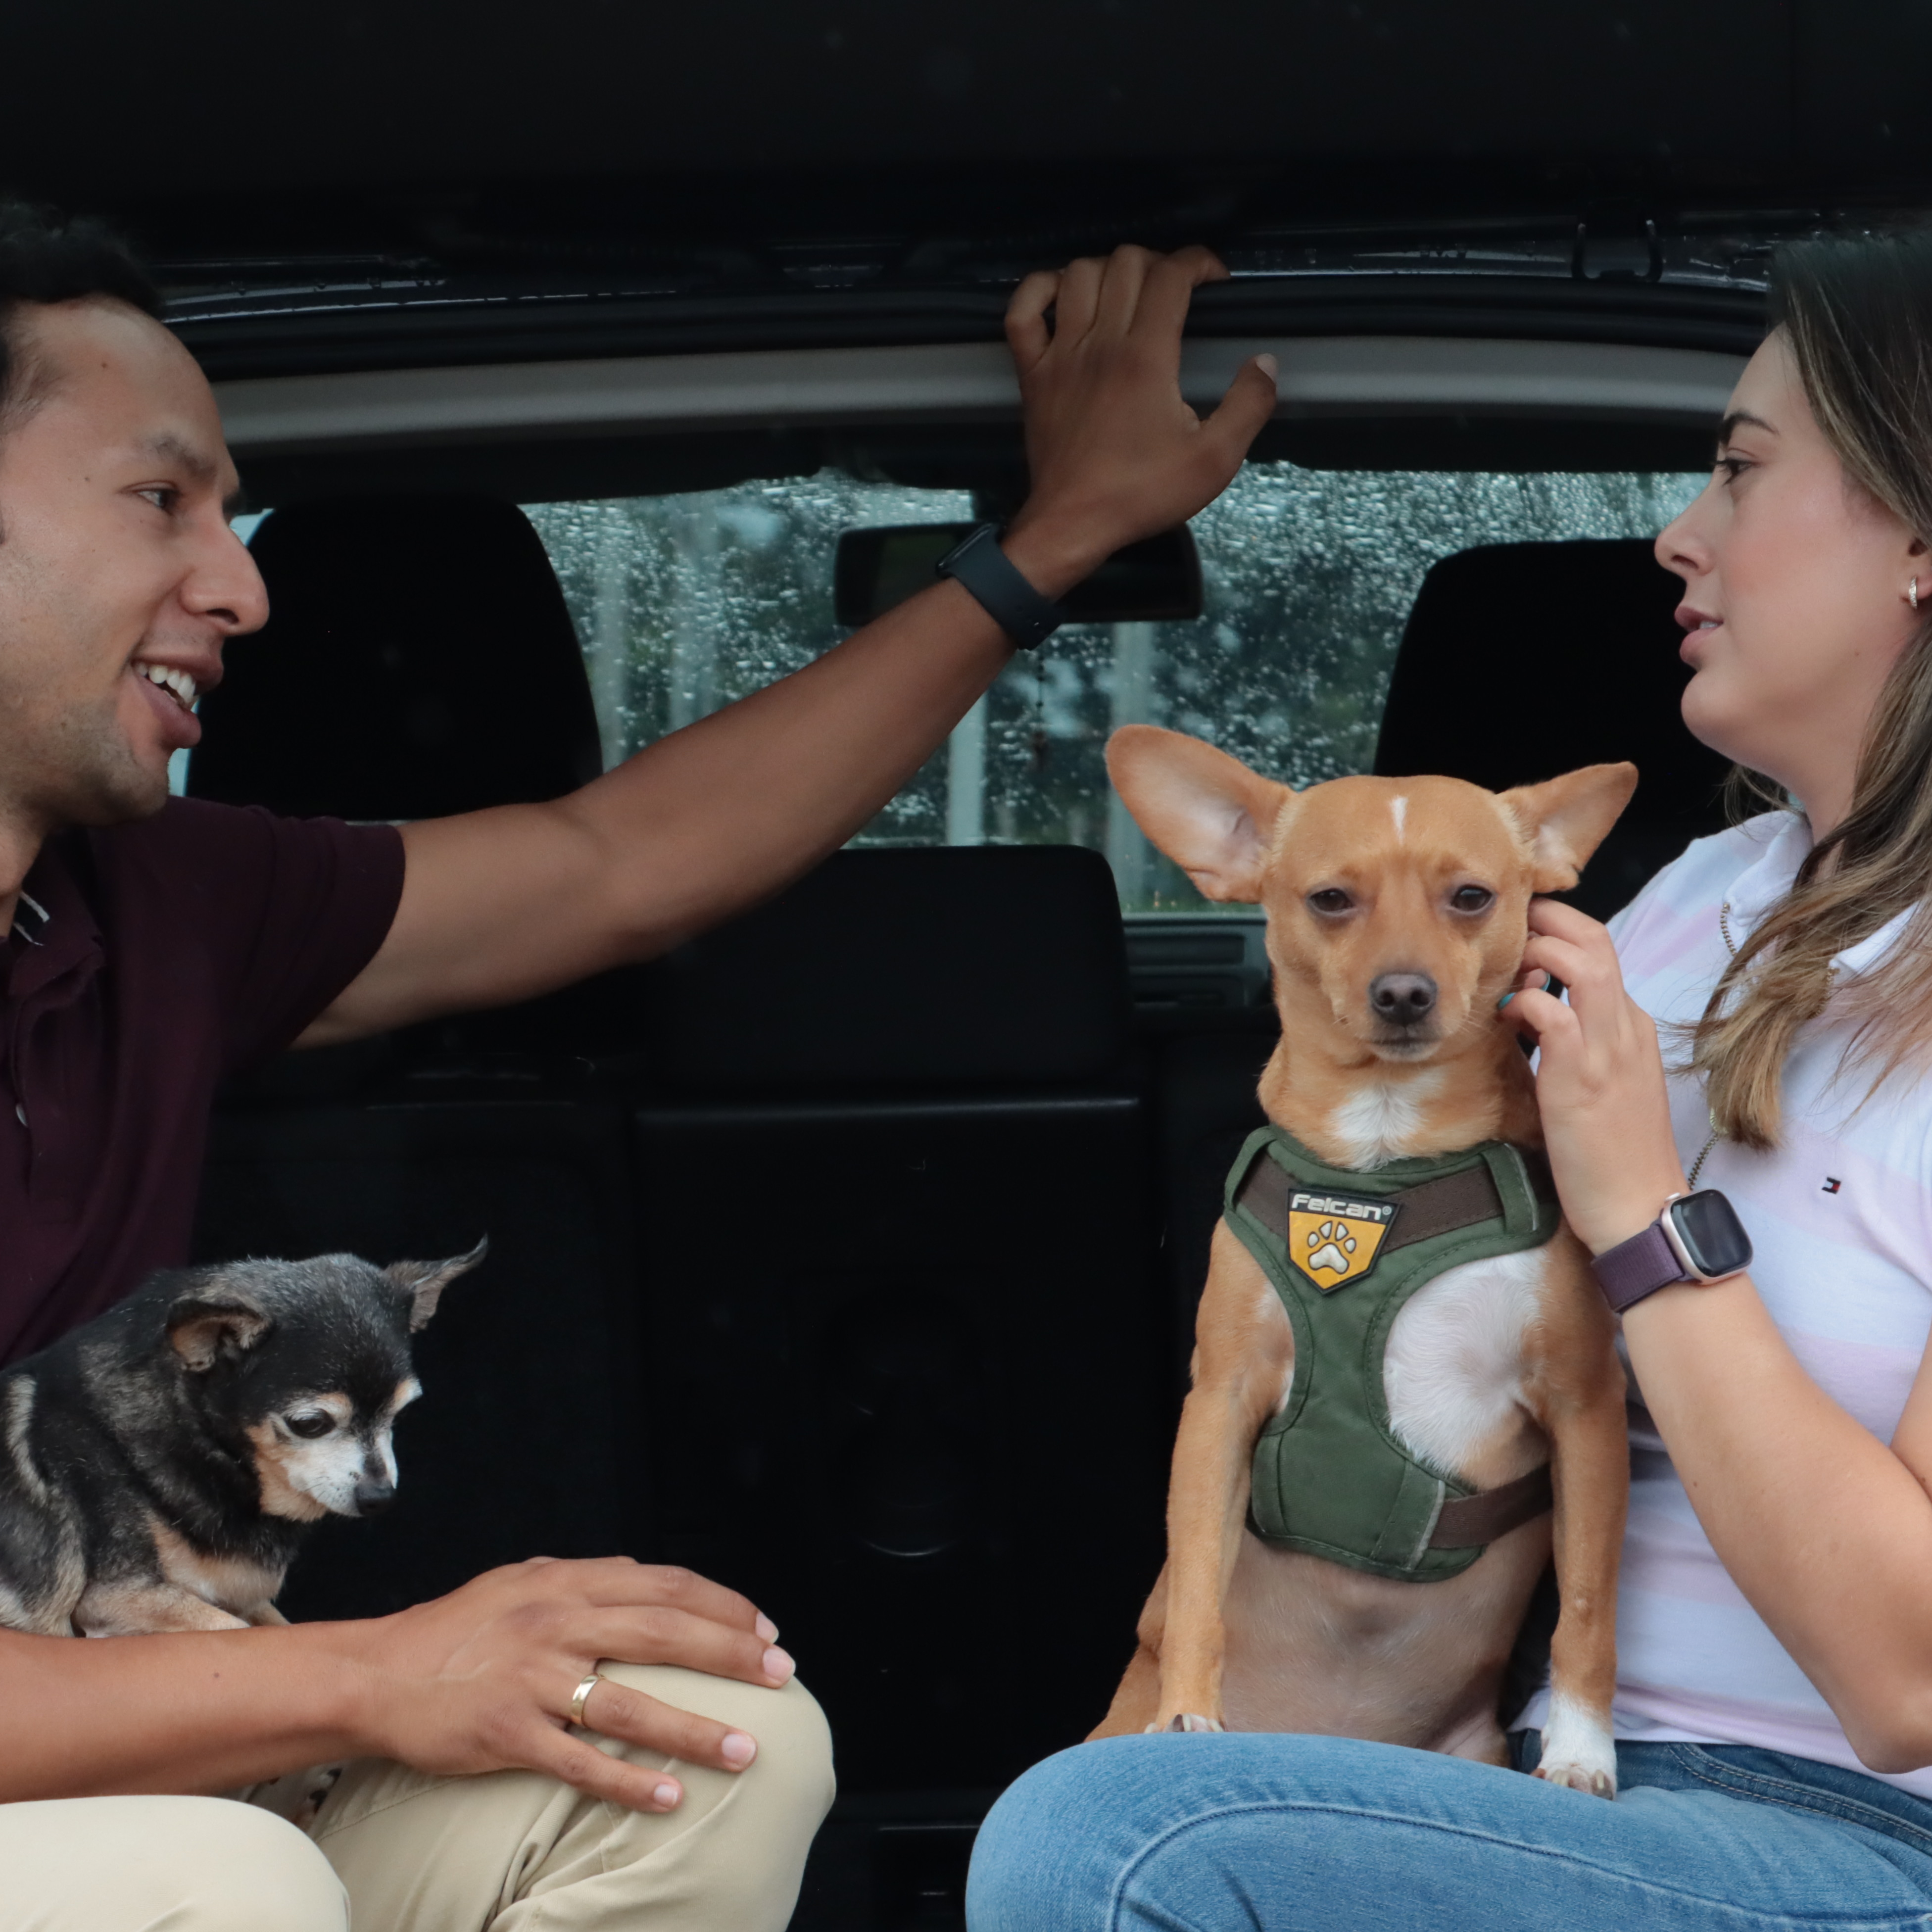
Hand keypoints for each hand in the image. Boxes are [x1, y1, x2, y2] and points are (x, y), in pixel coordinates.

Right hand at [332, 1557, 793, 1812]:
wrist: (378, 1672)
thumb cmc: (457, 1631)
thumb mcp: (523, 1582)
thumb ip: (585, 1580)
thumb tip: (646, 1580)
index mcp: (566, 1582)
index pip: (665, 1585)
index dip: (722, 1605)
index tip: (765, 1630)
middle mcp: (556, 1622)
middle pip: (664, 1632)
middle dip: (731, 1654)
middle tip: (781, 1676)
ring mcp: (533, 1679)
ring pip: (631, 1703)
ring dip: (695, 1729)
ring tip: (747, 1750)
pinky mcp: (507, 1732)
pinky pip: (580, 1761)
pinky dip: (629, 1780)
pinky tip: (670, 1796)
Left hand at [1000, 245, 1276, 591]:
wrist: (1072, 525)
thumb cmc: (1143, 494)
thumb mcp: (1215, 460)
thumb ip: (1248, 406)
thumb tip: (1265, 361)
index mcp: (1146, 356)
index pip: (1170, 275)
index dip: (1198, 261)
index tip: (1214, 281)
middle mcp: (1100, 341)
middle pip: (1126, 263)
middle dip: (1159, 262)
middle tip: (1175, 291)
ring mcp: (1059, 354)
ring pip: (1077, 274)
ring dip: (1108, 269)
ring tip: (1128, 293)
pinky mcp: (1031, 373)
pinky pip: (1022, 310)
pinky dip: (1040, 289)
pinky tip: (1063, 296)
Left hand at [1501, 898, 1688, 1255]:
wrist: (1637, 1206)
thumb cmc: (1612, 1150)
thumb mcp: (1600, 1079)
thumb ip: (1575, 1038)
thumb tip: (1530, 1004)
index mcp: (1632, 1025)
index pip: (1601, 949)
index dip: (1559, 929)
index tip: (1521, 935)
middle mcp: (1626, 1027)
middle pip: (1596, 940)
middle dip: (1548, 919)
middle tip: (1506, 930)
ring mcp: (1609, 1049)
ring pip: (1583, 964)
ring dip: (1539, 951)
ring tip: (1509, 970)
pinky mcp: (1582, 1077)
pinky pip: (1553, 1014)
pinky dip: (1527, 1002)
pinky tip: (1507, 1016)